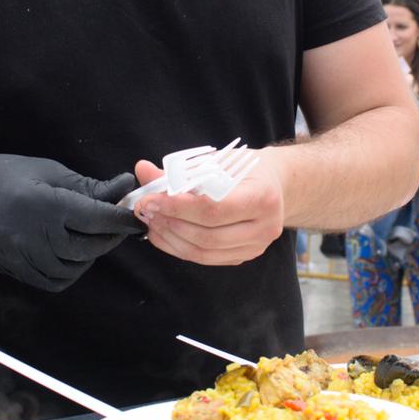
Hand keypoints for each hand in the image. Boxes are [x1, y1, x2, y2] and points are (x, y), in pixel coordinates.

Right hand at [0, 154, 144, 290]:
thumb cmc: (1, 175)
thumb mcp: (46, 171)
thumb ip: (86, 186)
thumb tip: (122, 189)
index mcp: (48, 205)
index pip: (99, 219)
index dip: (123, 220)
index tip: (138, 217)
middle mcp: (39, 236)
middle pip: (92, 246)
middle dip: (111, 235)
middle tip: (118, 222)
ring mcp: (27, 258)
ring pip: (77, 267)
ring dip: (92, 253)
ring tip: (92, 234)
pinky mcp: (18, 271)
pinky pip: (57, 279)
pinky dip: (72, 268)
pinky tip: (72, 252)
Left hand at [132, 151, 284, 265]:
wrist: (275, 184)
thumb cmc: (246, 169)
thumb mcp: (217, 161)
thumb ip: (180, 170)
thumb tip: (143, 170)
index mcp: (262, 197)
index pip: (214, 209)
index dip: (178, 207)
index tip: (151, 199)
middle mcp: (264, 227)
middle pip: (207, 235)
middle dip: (169, 223)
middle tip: (145, 209)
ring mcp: (255, 247)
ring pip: (204, 252)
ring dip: (170, 238)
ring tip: (151, 220)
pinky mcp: (243, 256)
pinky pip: (206, 259)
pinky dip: (179, 247)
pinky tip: (163, 233)